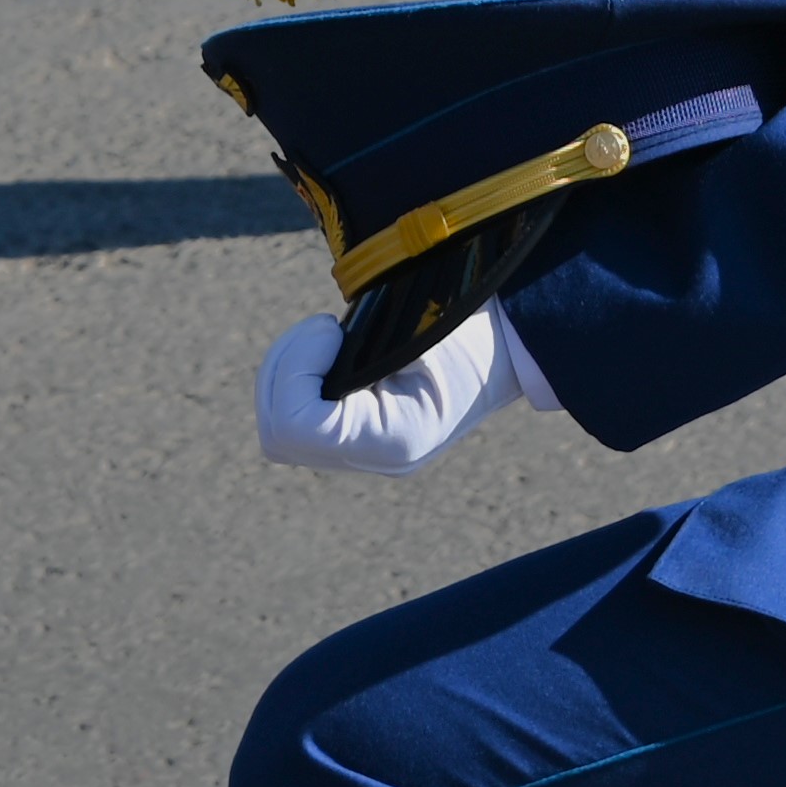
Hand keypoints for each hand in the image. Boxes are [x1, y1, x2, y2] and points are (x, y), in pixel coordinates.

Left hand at [253, 304, 556, 472]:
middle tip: (324, 330)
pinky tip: (330, 350)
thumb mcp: (424, 332)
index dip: (297, 372)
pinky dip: (298, 377)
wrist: (507, 344)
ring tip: (326, 336)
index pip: (298, 428)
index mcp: (395, 440)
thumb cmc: (471, 329)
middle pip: (279, 434)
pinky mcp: (354, 433)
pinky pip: (298, 418)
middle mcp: (374, 457)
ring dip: (288, 373)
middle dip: (285, 372)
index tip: (330, 330)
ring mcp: (362, 451)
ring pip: (280, 429)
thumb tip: (318, 359)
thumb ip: (367, 351)